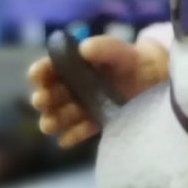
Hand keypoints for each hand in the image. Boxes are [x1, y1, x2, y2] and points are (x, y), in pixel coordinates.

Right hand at [28, 37, 168, 147]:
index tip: (36, 75)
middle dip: (43, 99)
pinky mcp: (95, 120)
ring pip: (61, 115)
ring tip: (49, 125)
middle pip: (51, 95)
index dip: (41, 71)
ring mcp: (82, 105)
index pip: (50, 69)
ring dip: (52, 120)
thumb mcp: (117, 49)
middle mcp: (72, 87)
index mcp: (72, 66)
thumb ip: (102, 47)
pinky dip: (72, 136)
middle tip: (41, 101)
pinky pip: (81, 130)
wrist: (152, 76)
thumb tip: (84, 48)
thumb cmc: (129, 58)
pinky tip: (64, 140)